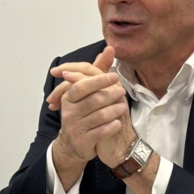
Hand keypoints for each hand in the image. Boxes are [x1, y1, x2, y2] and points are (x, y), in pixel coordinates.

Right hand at [49, 47, 127, 189]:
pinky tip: (118, 122)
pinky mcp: (83, 142)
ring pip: (99, 116)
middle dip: (109, 94)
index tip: (114, 76)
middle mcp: (69, 112)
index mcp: (69, 98)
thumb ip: (97, 70)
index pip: (81, 86)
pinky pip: (101, 132)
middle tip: (121, 91)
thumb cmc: (83, 113)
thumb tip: (109, 48)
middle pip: (92, 100)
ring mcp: (75, 128)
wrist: (74, 144)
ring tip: (123, 106)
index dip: (98, 80)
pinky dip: (112, 126)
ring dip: (114, 110)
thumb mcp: (86, 92)